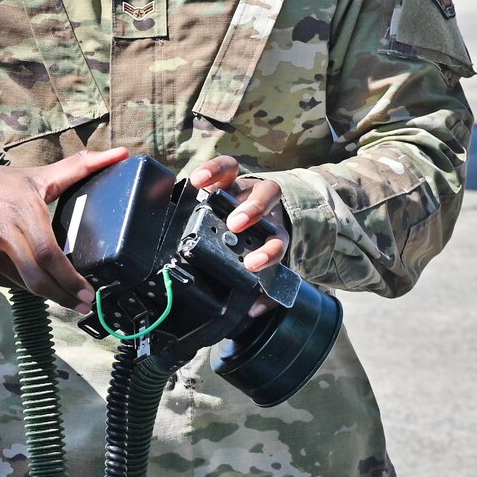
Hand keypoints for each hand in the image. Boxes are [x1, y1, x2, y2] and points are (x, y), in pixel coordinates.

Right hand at [0, 147, 130, 310]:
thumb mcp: (37, 175)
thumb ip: (80, 166)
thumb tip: (122, 154)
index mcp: (23, 212)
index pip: (50, 255)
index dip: (70, 279)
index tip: (88, 294)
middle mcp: (3, 236)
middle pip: (38, 279)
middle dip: (64, 297)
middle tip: (83, 305)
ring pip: (24, 285)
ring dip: (46, 292)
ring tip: (62, 293)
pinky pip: (7, 283)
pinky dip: (23, 284)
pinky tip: (31, 278)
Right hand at [189, 156, 288, 316]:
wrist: (248, 214)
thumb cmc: (250, 245)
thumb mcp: (257, 267)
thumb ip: (261, 291)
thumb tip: (253, 309)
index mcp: (272, 231)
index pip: (278, 240)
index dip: (268, 252)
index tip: (252, 264)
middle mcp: (262, 207)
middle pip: (269, 201)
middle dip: (254, 210)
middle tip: (235, 225)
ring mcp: (246, 190)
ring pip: (250, 181)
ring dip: (231, 187)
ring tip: (210, 195)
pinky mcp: (229, 177)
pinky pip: (225, 167)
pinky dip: (213, 170)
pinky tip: (198, 180)